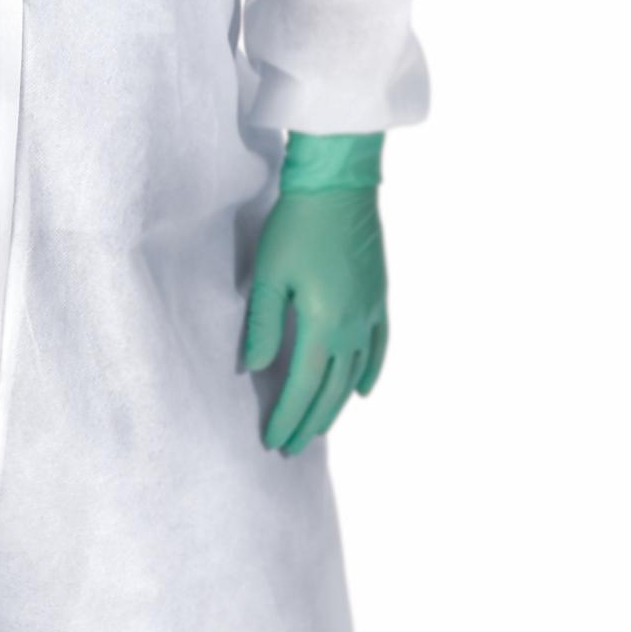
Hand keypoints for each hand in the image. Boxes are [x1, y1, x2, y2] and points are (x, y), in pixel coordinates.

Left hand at [241, 180, 388, 453]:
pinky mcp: (379, 297)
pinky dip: (370, 373)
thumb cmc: (297, 224)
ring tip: (317, 427)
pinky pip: (380, 347)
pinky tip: (362, 392)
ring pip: (355, 374)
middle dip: (309, 422)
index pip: (303, 388)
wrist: (340, 184)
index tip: (273, 441)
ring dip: (336, 405)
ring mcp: (371, 313)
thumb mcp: (269, 275)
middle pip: (330, 390)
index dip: (288, 418)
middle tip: (291, 447)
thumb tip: (250, 369)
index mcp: (323, 324)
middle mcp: (353, 327)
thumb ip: (261, 326)